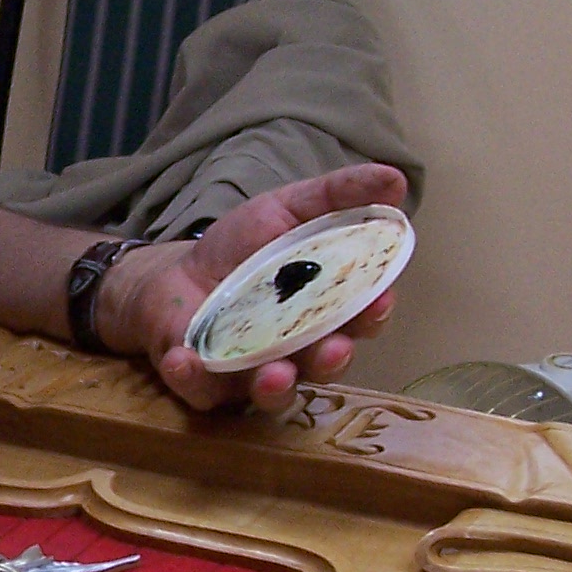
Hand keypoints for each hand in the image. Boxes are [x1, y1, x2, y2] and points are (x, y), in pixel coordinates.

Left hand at [96, 164, 407, 411]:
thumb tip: (395, 178)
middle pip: (325, 364)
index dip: (373, 313)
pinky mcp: (207, 386)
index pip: (360, 319)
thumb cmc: (243, 248)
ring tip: (275, 374)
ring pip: (275, 393)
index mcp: (325, 312)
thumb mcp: (286, 208)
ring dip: (277, 385)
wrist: (176, 274)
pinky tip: (184, 360)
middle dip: (332, 359)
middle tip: (333, 348)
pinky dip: (194, 377)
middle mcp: (299, 351)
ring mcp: (253, 374)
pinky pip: (203, 391)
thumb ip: (337, 197)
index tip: (378, 299)